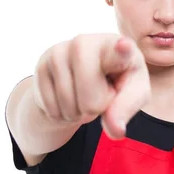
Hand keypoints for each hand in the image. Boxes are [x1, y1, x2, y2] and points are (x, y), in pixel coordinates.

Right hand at [33, 34, 150, 139]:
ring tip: (84, 94)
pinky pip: (52, 108)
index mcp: (118, 47)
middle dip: (95, 106)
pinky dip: (62, 113)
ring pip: (69, 104)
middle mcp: (86, 42)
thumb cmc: (118, 82)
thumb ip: (126, 109)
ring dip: (78, 111)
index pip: (120, 51)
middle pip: (90, 96)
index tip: (124, 45)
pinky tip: (69, 97)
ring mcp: (60, 51)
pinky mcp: (41, 65)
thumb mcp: (132, 94)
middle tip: (100, 93)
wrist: (85, 77)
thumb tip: (116, 130)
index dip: (121, 50)